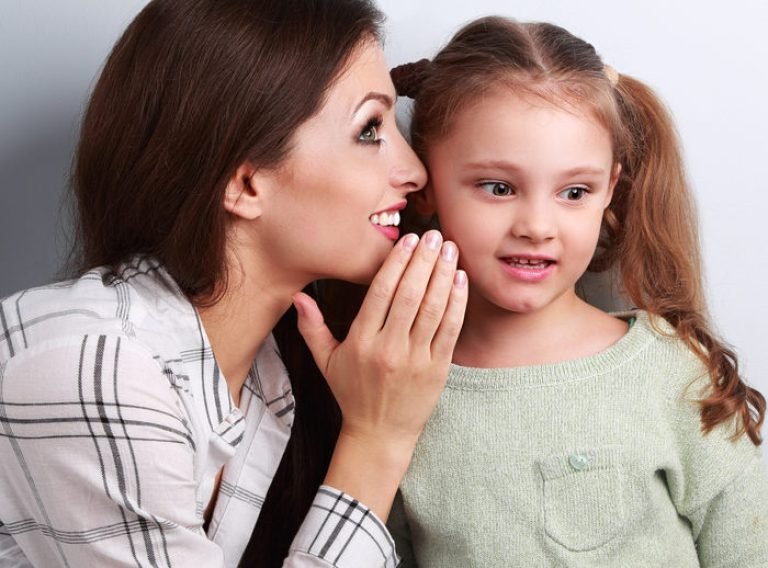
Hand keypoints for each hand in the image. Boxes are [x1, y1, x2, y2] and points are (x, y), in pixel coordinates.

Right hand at [293, 230, 466, 517]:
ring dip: (443, 275)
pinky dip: (456, 303)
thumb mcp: (325, 362)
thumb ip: (312, 327)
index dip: (397, 263)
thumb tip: (298, 296)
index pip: (381, 293)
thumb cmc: (352, 393)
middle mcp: (389, 349)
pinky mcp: (437, 369)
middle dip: (423, 261)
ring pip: (432, 309)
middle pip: (410, 296)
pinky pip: (449, 330)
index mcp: (361, 342)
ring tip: (449, 249)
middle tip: (433, 234)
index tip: (408, 240)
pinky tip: (460, 280)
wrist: (379, 434)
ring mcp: (416, 360)